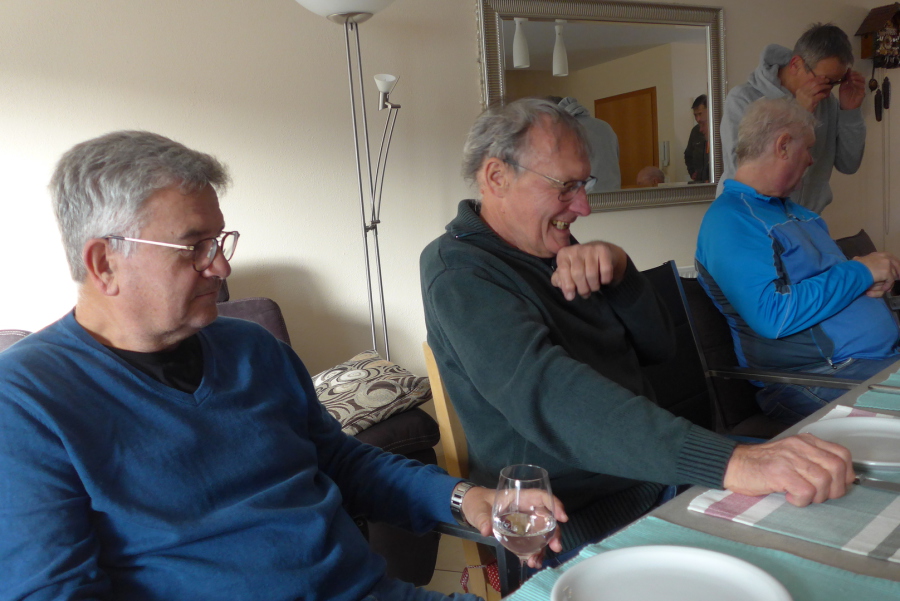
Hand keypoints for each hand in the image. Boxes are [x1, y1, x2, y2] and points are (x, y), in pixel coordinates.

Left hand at [461, 486, 567, 567]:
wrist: (471, 508)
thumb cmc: (477, 502)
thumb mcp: (478, 509)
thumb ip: (483, 518)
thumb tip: (486, 530)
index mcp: (519, 497)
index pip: (542, 497)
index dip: (555, 505)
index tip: (563, 518)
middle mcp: (526, 509)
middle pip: (547, 518)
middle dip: (554, 533)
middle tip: (555, 547)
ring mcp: (524, 522)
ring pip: (542, 533)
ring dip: (543, 548)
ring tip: (536, 562)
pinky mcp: (520, 534)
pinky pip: (532, 542)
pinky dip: (534, 552)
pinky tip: (532, 562)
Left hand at [551, 241, 627, 300]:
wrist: (602, 254)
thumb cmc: (582, 266)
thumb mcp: (568, 272)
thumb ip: (560, 279)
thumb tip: (559, 285)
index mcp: (564, 254)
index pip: (563, 271)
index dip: (567, 286)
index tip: (571, 297)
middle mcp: (576, 249)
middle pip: (578, 274)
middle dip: (582, 289)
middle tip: (585, 293)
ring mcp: (590, 248)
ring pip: (591, 274)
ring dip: (594, 286)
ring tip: (593, 287)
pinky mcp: (603, 250)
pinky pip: (605, 271)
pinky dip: (605, 280)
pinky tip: (603, 280)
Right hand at [722, 434, 854, 506]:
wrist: (733, 464)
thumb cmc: (762, 464)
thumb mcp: (791, 455)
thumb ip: (812, 460)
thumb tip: (840, 479)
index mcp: (806, 441)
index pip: (842, 454)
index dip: (847, 473)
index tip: (837, 485)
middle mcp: (800, 446)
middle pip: (837, 468)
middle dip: (835, 489)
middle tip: (819, 496)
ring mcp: (789, 458)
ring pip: (824, 480)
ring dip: (817, 496)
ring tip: (801, 496)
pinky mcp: (779, 472)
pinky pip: (806, 491)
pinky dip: (801, 500)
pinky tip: (789, 497)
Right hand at [794, 78, 832, 112]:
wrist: (799, 115)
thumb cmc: (802, 106)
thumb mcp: (803, 97)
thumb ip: (808, 90)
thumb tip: (820, 82)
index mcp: (800, 90)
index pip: (810, 81)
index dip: (818, 78)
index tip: (823, 77)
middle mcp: (802, 92)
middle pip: (814, 83)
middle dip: (822, 81)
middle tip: (828, 81)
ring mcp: (806, 97)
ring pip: (818, 88)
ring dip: (825, 86)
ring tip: (829, 86)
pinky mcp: (811, 102)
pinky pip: (820, 95)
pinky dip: (824, 94)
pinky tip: (826, 95)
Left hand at [839, 70, 865, 110]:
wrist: (846, 107)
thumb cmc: (844, 98)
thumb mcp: (842, 88)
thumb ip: (844, 81)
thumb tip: (845, 73)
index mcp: (853, 82)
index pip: (855, 75)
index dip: (852, 72)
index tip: (848, 70)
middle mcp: (858, 84)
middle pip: (860, 76)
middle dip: (855, 74)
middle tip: (850, 74)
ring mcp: (861, 88)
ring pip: (862, 80)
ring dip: (857, 77)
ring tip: (851, 78)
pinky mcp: (862, 92)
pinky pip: (862, 86)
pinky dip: (858, 83)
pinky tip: (853, 82)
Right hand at [853, 252, 899, 295]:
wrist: (855, 270)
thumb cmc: (855, 266)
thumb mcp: (859, 260)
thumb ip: (863, 259)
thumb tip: (857, 259)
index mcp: (881, 254)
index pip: (892, 259)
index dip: (895, 266)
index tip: (895, 272)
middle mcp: (886, 257)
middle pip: (897, 266)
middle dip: (897, 273)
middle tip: (897, 280)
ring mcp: (887, 264)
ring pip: (894, 274)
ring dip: (891, 282)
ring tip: (887, 287)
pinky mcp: (886, 272)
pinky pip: (890, 281)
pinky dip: (887, 286)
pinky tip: (884, 289)